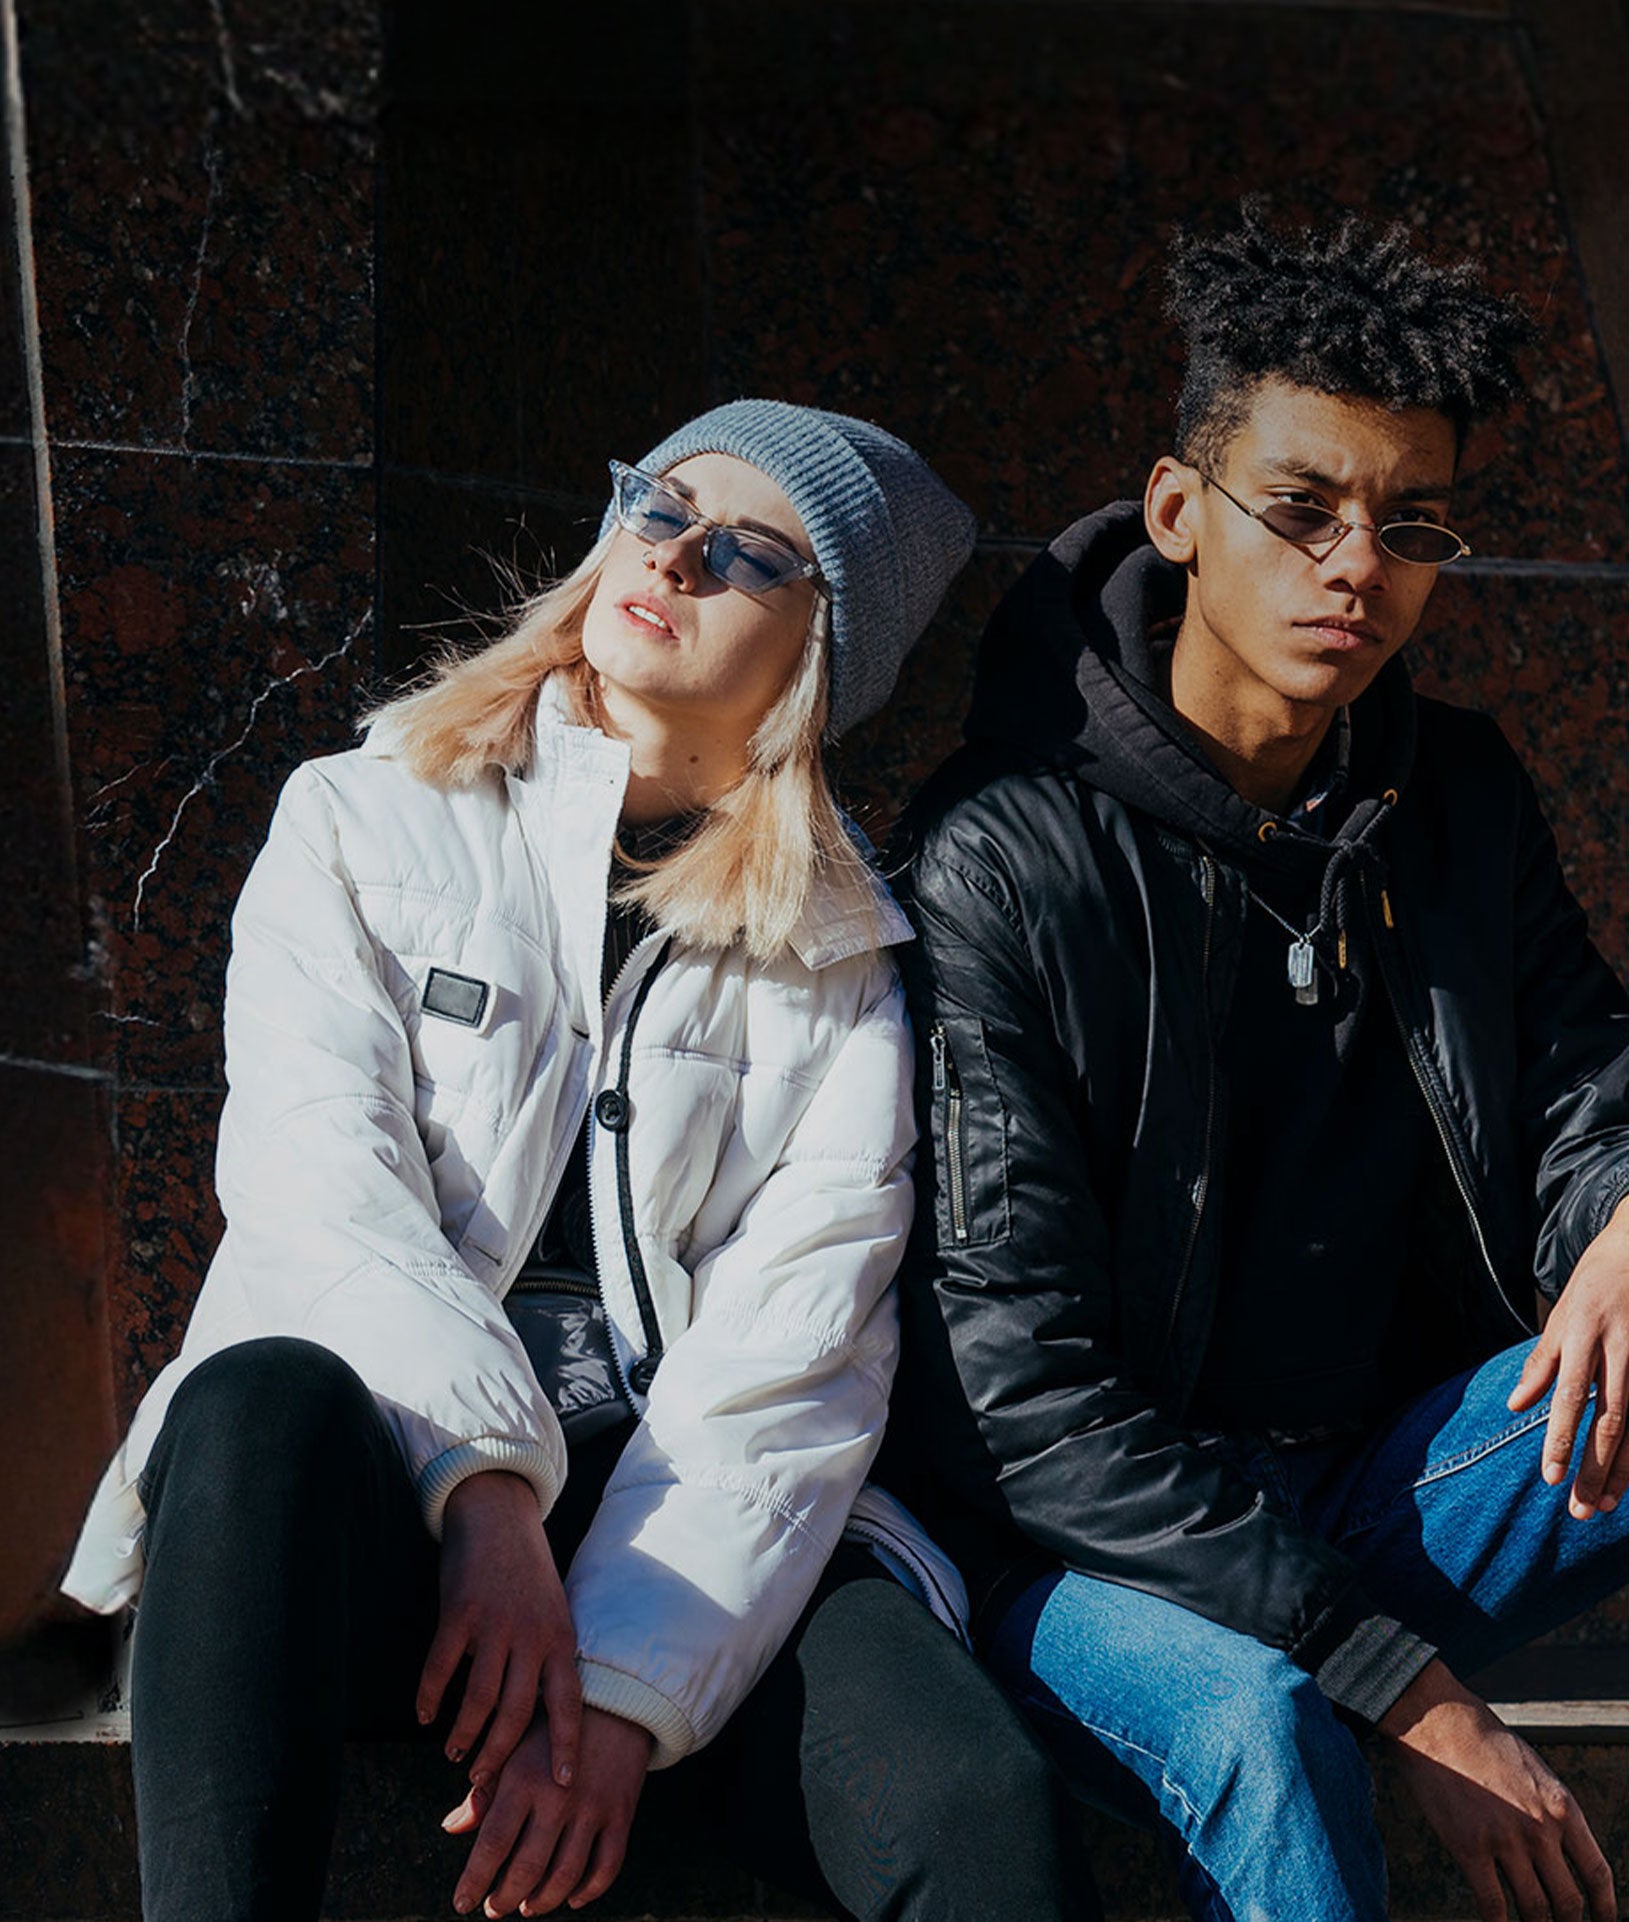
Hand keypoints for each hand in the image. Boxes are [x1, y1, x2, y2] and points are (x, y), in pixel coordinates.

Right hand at [417, 1470, 581, 1789]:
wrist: (500, 1514)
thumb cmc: (527, 1572)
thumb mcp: (553, 1611)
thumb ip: (547, 1657)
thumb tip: (542, 1714)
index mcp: (560, 1638)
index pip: (569, 1703)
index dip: (567, 1746)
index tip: (564, 1786)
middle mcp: (532, 1635)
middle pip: (517, 1713)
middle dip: (498, 1754)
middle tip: (481, 1780)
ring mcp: (495, 1624)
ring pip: (479, 1699)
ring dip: (464, 1733)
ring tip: (453, 1752)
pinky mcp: (460, 1612)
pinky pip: (442, 1667)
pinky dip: (431, 1696)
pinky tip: (424, 1712)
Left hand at [443, 1704, 652, 1915]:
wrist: (614, 1703)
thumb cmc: (551, 1732)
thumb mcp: (514, 1751)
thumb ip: (483, 1792)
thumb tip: (451, 1828)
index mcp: (524, 1779)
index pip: (492, 1843)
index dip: (474, 1880)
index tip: (461, 1902)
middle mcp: (558, 1798)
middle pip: (527, 1868)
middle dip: (504, 1898)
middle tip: (493, 1909)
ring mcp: (593, 1808)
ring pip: (565, 1876)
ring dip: (542, 1901)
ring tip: (526, 1907)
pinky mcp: (621, 1814)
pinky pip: (607, 1866)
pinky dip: (589, 1891)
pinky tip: (572, 1898)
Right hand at [1382, 1659, 1613, 1920]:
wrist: (1437, 1719)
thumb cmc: (1483, 1740)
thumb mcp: (1536, 1771)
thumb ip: (1552, 1812)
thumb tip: (1560, 1853)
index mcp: (1563, 1808)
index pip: (1597, 1873)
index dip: (1605, 1908)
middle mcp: (1540, 1829)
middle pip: (1568, 1901)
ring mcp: (1505, 1840)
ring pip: (1534, 1908)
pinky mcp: (1469, 1847)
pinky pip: (1492, 1903)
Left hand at [1509, 1195, 1628, 1517]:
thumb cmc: (1595, 1286)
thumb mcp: (1561, 1315)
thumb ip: (1542, 1363)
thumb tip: (1516, 1406)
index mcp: (1582, 1336)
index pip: (1570, 1398)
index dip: (1560, 1439)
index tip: (1550, 1477)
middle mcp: (1618, 1351)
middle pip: (1609, 1421)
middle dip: (1594, 1469)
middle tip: (1579, 1511)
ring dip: (1623, 1470)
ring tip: (1605, 1505)